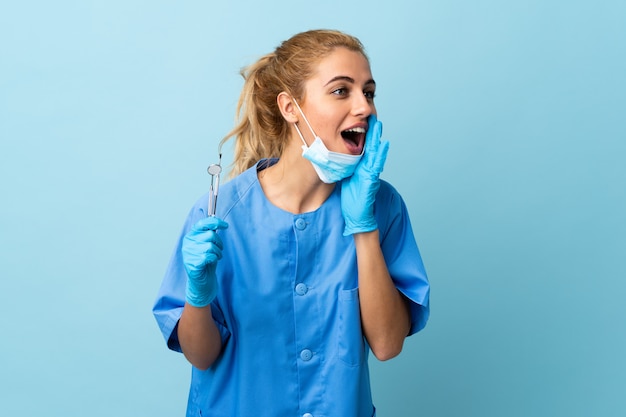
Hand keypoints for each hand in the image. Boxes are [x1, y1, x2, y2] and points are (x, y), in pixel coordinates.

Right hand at [182, 216, 228, 306]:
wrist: (202, 281)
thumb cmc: (206, 261)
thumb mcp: (207, 244)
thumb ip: (209, 233)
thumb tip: (217, 222)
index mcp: (190, 236)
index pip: (202, 223)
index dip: (215, 222)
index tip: (225, 226)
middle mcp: (188, 243)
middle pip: (210, 234)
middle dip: (219, 242)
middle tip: (218, 250)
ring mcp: (188, 254)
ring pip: (211, 246)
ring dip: (218, 252)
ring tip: (215, 257)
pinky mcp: (192, 263)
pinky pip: (210, 256)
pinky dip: (214, 259)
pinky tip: (211, 262)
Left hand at [341, 114, 388, 235]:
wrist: (357, 215)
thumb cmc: (352, 198)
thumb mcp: (346, 177)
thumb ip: (345, 167)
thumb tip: (335, 157)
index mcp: (361, 166)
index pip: (363, 147)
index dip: (363, 134)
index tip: (362, 120)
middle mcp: (367, 167)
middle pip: (370, 145)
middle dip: (372, 131)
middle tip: (372, 115)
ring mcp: (371, 173)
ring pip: (375, 152)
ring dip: (377, 137)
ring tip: (378, 124)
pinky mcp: (371, 179)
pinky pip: (376, 164)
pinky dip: (381, 154)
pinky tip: (383, 144)